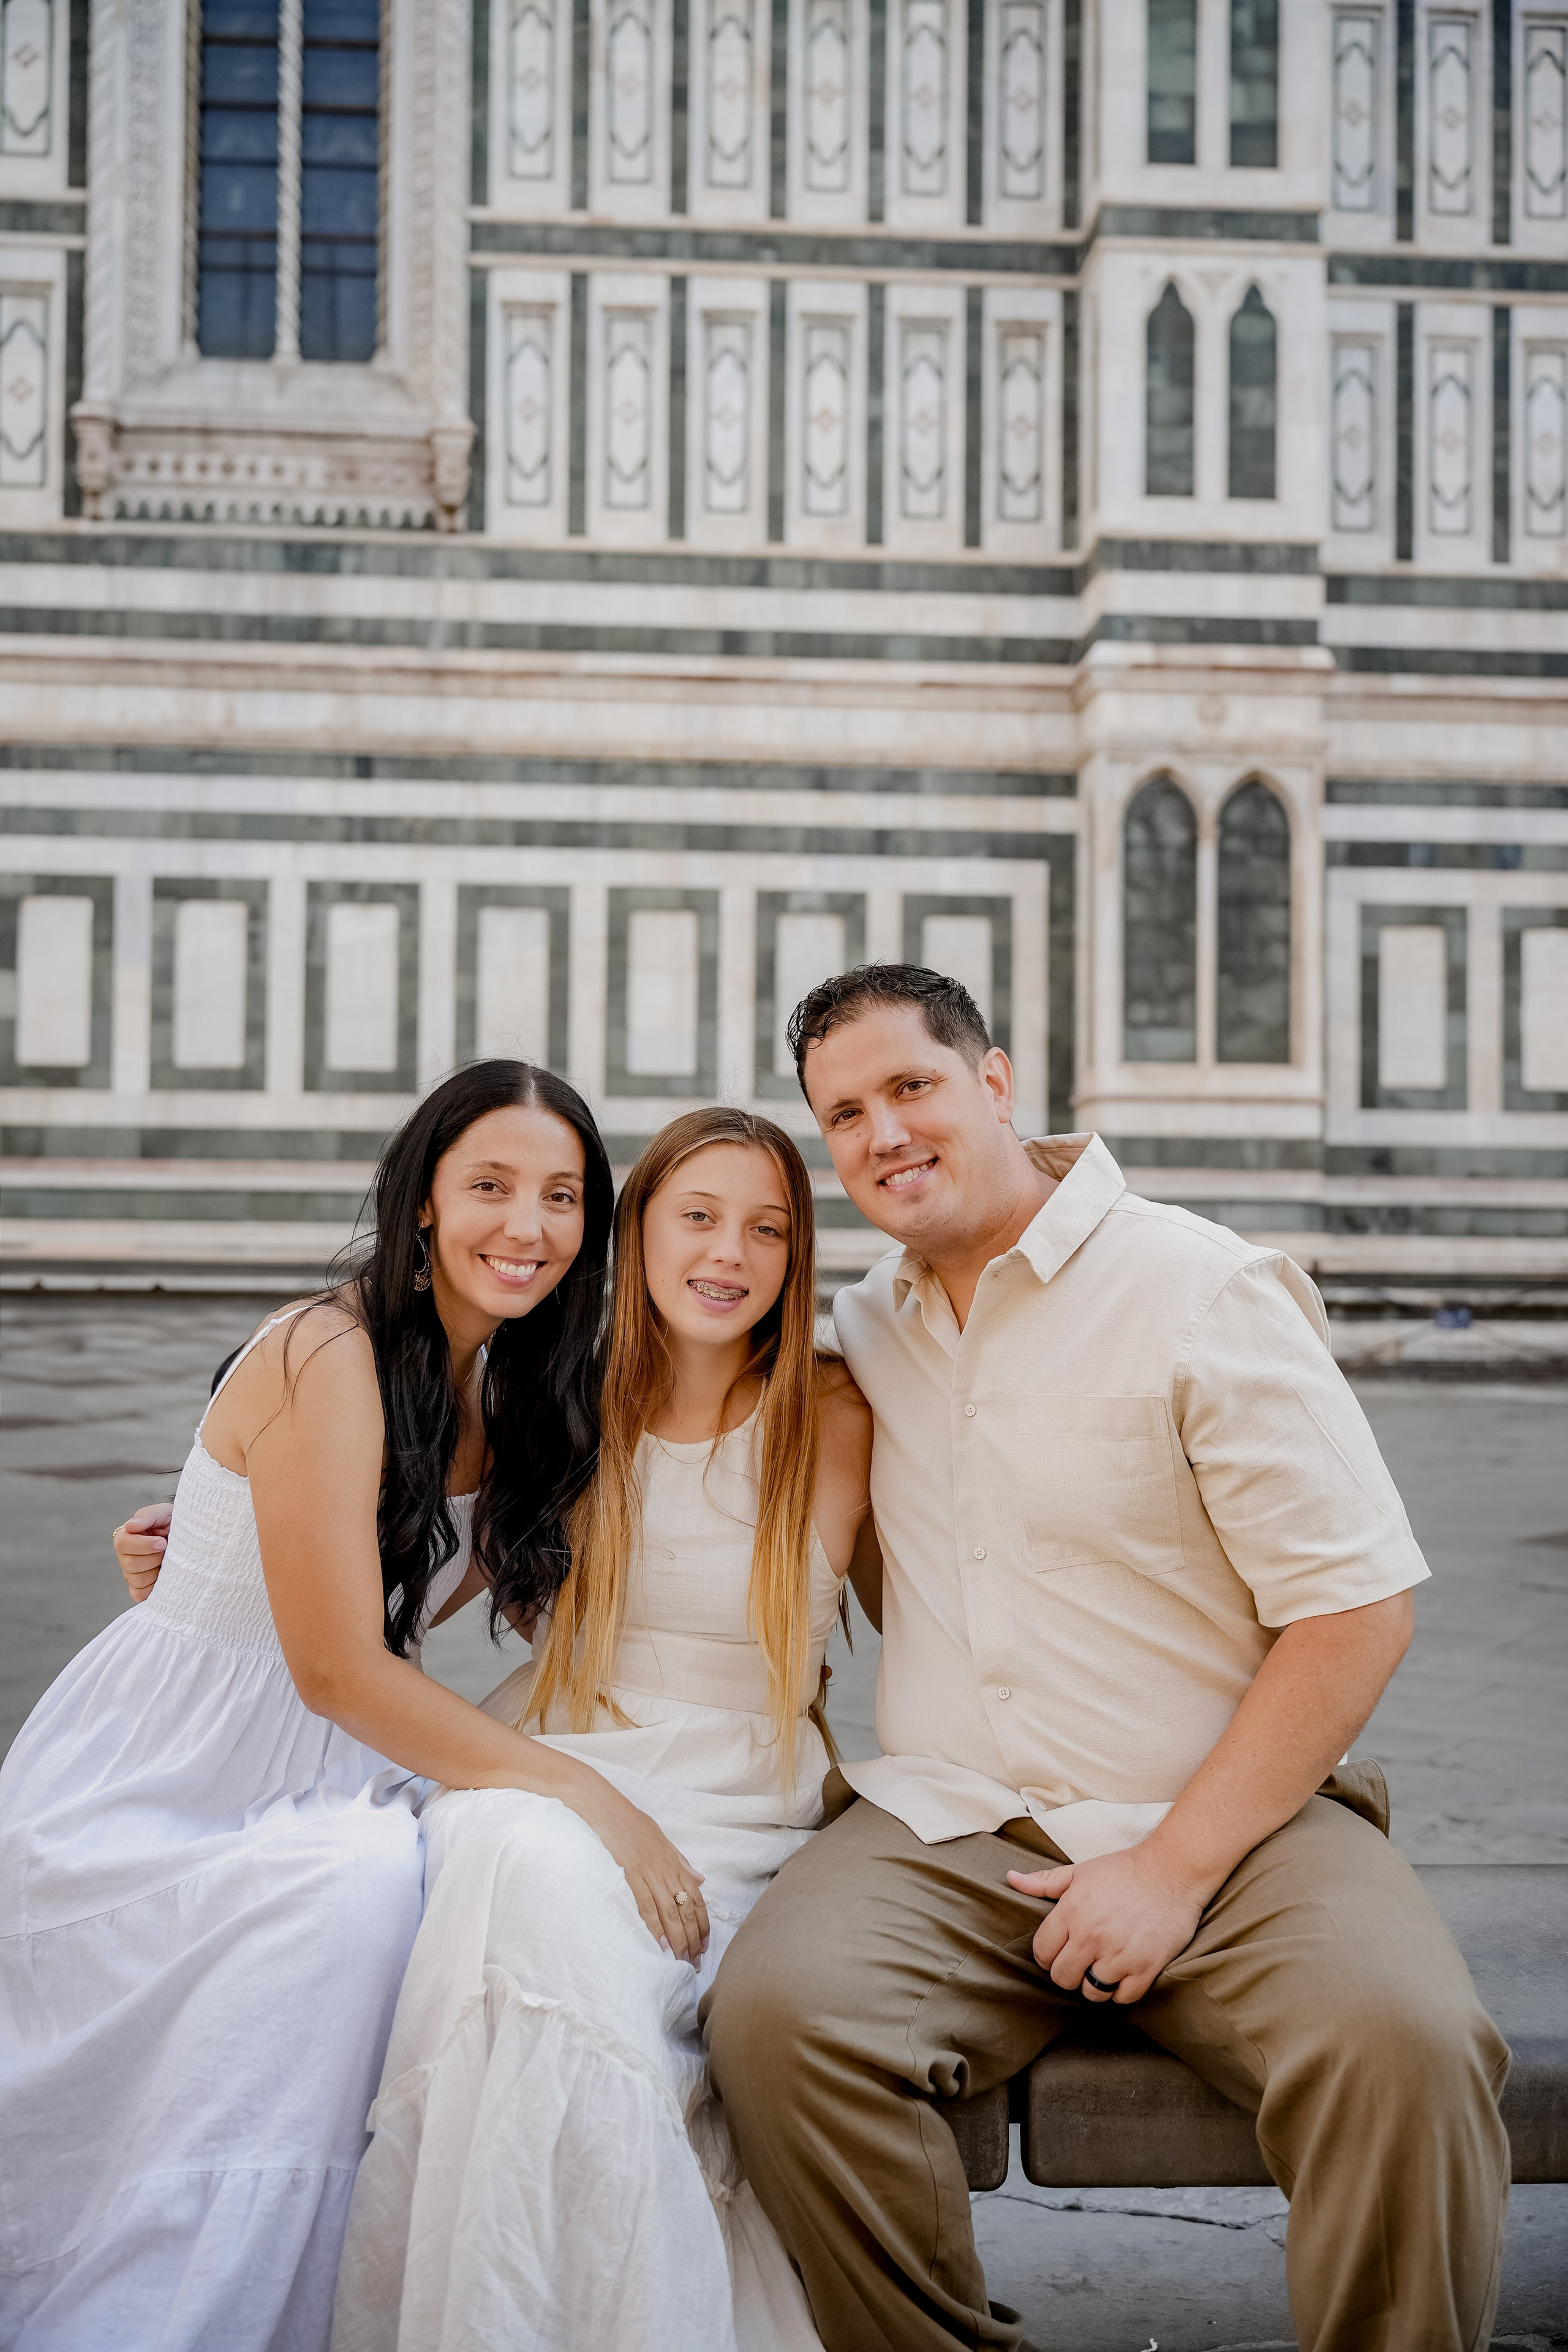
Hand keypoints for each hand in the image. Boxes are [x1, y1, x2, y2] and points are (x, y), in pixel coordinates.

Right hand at [113, 1503, 171, 1602]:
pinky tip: (165, 1575)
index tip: (162, 1542)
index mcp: (126, 1536)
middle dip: (153, 1558)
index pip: (122, 1544)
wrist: (191, 1539)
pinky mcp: (140, 1589)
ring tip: (167, 1562)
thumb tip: (129, 1526)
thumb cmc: (174, 1523)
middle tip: (167, 1552)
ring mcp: (131, 1574)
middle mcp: (125, 1557)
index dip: (142, 1545)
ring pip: (136, 1580)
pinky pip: (140, 1594)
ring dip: (156, 1571)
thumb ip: (147, 1516)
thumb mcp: (164, 1513)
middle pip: (130, 1564)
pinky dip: (154, 1587)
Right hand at [569, 1776, 710, 1966]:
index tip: (705, 1944)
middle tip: (696, 1962)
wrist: (604, 1806)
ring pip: (669, 1911)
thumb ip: (680, 1861)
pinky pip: (645, 1904)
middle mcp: (666, 1867)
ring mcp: (648, 1871)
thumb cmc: (630, 1821)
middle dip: (693, 1938)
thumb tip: (701, 1879)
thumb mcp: (661, 1837)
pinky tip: (659, 1944)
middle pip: (686, 1909)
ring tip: (681, 1960)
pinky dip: (653, 1925)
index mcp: (674, 1860)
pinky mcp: (630, 1873)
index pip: (696, 1897)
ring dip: (677, 1938)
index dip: (702, 1923)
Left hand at [1006, 1841, 1208, 2005]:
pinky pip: (1122, 1997)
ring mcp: (1119, 1955)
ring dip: (1094, 1983)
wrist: (1173, 1871)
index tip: (1058, 1951)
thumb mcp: (1080, 1871)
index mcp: (1072, 1912)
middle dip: (1067, 1972)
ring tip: (1102, 1967)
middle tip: (1080, 1962)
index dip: (1047, 1955)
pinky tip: (1123, 1973)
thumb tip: (1011, 1879)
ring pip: (1091, 1991)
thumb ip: (1044, 1882)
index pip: (1042, 1952)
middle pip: (1062, 1977)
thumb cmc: (1125, 1870)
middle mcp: (1092, 1936)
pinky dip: (1121, 1990)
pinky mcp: (1146, 1968)